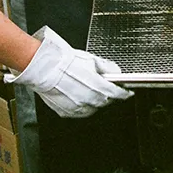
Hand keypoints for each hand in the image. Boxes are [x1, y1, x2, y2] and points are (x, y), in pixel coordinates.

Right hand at [4, 27, 132, 117]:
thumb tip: (115, 71)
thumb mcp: (90, 60)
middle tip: (108, 89)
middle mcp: (88, 99)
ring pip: (93, 108)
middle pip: (105, 102)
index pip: (116, 93)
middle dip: (109, 96)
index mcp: (96, 85)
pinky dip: (84, 106)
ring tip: (92, 91)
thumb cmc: (65, 62)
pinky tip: (81, 97)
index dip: (124, 93)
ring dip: (96, 101)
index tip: (128, 92)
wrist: (44, 68)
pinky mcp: (66, 112)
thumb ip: (106, 67)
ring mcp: (77, 107)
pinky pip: (80, 112)